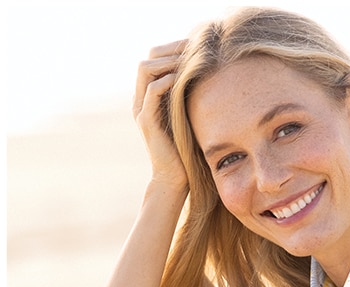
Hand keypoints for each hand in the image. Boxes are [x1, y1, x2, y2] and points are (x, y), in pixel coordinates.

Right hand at [133, 40, 188, 189]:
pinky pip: (152, 91)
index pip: (154, 60)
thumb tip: (208, 77)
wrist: (175, 178)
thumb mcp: (189, 117)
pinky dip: (167, 80)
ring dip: (168, 60)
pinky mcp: (147, 121)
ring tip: (190, 59)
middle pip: (148, 59)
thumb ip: (189, 97)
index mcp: (150, 98)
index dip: (172, 49)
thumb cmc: (186, 151)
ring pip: (145, 69)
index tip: (196, 45)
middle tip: (194, 46)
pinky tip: (183, 79)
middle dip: (170, 49)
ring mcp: (142, 109)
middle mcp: (142, 100)